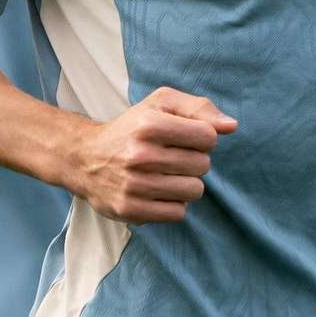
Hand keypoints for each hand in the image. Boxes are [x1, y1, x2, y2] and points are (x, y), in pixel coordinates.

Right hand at [69, 87, 234, 223]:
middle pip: (203, 165)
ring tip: (165, 175)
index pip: (209, 137)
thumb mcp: (160, 103)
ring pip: (194, 191)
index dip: (202, 137)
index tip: (184, 138)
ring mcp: (134, 185)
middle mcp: (140, 155)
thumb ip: (199, 108)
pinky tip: (157, 192)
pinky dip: (173, 204)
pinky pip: (178, 213)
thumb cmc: (131, 128)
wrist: (84, 158)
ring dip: (186, 184)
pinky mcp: (130, 210)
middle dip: (193, 161)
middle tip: (171, 157)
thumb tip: (231, 126)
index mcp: (149, 124)